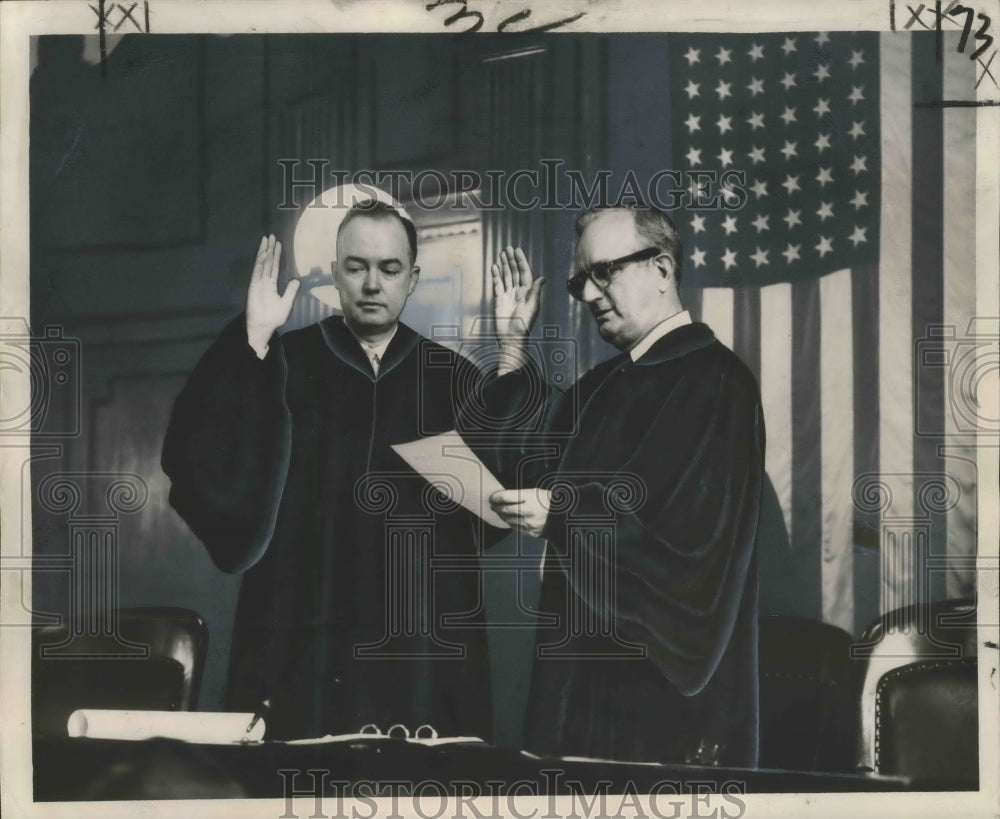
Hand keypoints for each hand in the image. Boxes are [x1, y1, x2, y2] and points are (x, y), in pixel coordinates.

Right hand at [246, 235, 299, 351]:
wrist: (263, 327)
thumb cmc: (273, 317)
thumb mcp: (286, 303)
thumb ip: (291, 291)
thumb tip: (297, 280)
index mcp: (272, 284)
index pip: (275, 266)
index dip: (276, 254)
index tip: (278, 243)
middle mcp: (264, 281)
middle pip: (268, 261)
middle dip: (269, 249)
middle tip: (271, 235)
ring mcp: (258, 283)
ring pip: (262, 264)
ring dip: (264, 252)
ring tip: (267, 240)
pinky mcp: (254, 287)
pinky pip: (257, 273)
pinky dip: (260, 264)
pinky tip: (263, 255)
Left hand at [489, 488, 550, 536]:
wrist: (563, 516)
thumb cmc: (547, 501)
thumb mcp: (534, 492)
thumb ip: (518, 495)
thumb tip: (501, 498)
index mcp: (530, 498)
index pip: (505, 497)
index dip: (496, 497)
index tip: (492, 498)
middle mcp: (528, 511)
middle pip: (505, 510)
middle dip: (496, 507)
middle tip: (493, 505)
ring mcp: (529, 524)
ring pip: (508, 520)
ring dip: (502, 516)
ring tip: (500, 512)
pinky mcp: (530, 533)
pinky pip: (516, 528)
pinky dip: (511, 523)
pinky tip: (511, 519)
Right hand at [492, 246, 543, 338]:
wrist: (511, 337)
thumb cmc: (523, 325)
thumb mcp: (532, 307)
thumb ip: (535, 291)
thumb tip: (542, 277)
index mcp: (527, 292)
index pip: (524, 272)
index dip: (521, 261)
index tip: (517, 250)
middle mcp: (518, 292)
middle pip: (514, 272)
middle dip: (511, 260)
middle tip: (507, 248)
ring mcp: (508, 295)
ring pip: (506, 276)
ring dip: (504, 265)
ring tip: (501, 254)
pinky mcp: (499, 300)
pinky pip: (497, 285)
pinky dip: (496, 275)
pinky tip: (494, 267)